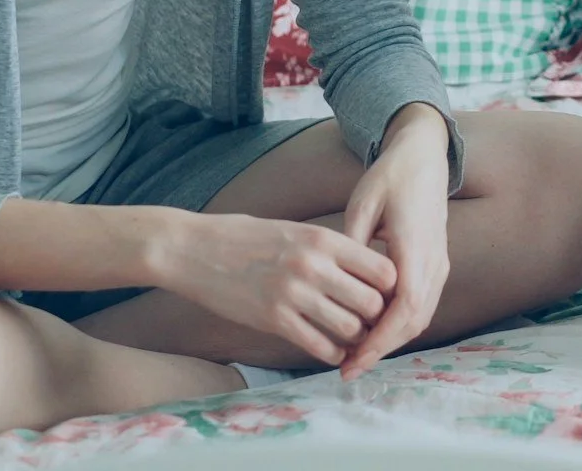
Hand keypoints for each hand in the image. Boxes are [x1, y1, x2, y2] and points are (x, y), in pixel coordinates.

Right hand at [156, 211, 395, 366]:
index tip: (383, 294)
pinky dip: (332, 353)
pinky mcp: (272, 319)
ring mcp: (293, 294)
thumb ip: (328, 248)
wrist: (192, 249)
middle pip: (372, 302)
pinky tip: (333, 351)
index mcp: (323, 239)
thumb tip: (365, 267)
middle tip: (375, 324)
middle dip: (377, 317)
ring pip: (350, 328)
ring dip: (357, 338)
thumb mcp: (294, 229)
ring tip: (355, 339)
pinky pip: (319, 345)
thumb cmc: (244, 237)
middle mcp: (314, 266)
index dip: (389, 287)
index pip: (382, 269)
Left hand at [336, 104, 453, 378]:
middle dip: (381, 349)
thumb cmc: (390, 177)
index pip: (404, 307)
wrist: (424, 158)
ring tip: (355, 356)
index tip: (352, 359)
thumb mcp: (363, 204)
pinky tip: (372, 332)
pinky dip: (399, 325)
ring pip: (421, 317)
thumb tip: (332, 283)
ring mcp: (439, 264)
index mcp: (415, 245)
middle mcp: (434, 260)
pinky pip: (422, 305)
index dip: (380, 339)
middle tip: (347, 369)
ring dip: (391, 341)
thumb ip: (350, 245)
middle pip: (415, 320)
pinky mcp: (437, 265)